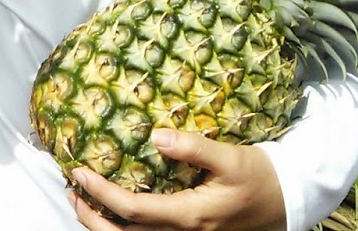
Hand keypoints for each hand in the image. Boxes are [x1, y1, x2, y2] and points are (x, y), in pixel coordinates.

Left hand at [67, 130, 286, 230]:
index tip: (81, 173)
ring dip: (104, 226)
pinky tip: (115, 209)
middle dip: (92, 218)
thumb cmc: (259, 176)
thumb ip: (192, 147)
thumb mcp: (229, 157)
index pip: (133, 210)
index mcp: (189, 216)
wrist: (287, 199)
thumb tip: (156, 136)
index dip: (102, 194)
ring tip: (83, 202)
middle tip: (71, 192)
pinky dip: (125, 227)